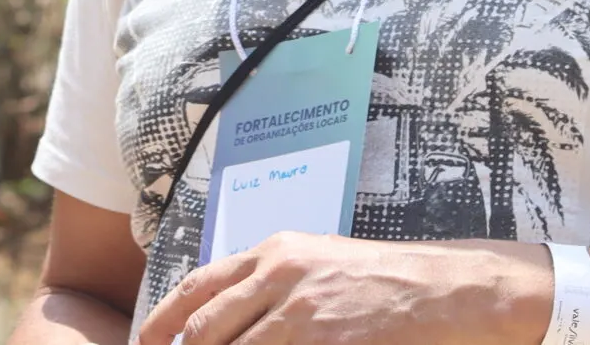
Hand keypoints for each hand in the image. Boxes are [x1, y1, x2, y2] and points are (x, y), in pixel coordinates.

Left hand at [136, 232, 548, 344]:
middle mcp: (279, 275)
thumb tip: (225, 313)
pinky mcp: (329, 340)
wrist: (445, 290)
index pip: (198, 286)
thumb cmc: (380, 279)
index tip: (144, 343)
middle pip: (208, 328)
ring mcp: (303, 311)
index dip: (163, 319)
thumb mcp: (315, 263)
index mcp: (272, 253)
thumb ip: (269, 283)